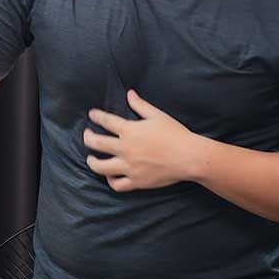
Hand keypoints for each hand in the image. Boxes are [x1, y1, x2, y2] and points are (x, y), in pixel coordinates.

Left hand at [84, 90, 203, 191]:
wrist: (191, 157)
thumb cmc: (176, 134)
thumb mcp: (158, 116)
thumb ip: (140, 105)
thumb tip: (129, 93)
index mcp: (130, 131)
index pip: (105, 121)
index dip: (96, 116)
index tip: (92, 114)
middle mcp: (125, 149)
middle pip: (95, 143)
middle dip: (87, 137)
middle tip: (87, 135)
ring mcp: (129, 167)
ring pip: (100, 167)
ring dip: (92, 162)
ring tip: (91, 158)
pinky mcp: (137, 181)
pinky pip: (117, 185)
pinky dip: (111, 181)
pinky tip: (110, 175)